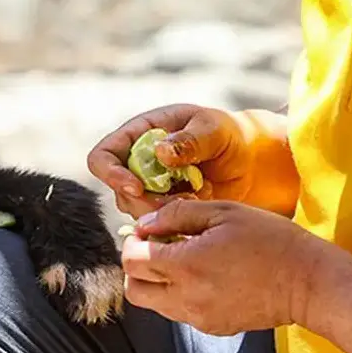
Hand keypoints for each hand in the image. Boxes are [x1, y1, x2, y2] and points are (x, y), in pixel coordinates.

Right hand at [87, 104, 296, 218]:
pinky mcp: (164, 209)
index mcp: (141, 134)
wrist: (248, 161)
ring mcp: (149, 188)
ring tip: (194, 199)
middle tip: (176, 203)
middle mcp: (137, 162)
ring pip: (136, 211)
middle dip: (143, 202)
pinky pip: (156, 223)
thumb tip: (160, 152)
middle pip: (118, 191)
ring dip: (160, 213)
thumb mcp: (213, 129)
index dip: (111, 174)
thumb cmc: (229, 135)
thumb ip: (189, 140)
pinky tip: (197, 208)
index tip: (137, 187)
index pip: (103, 156)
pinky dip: (173, 222)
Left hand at [120, 199, 328, 334]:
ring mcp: (198, 317)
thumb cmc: (272, 241)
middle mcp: (186, 297)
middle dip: (138, 267)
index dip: (134, 242)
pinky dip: (180, 296)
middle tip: (159, 249)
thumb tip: (145, 223)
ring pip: (154, 305)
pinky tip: (206, 278)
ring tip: (186, 262)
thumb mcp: (224, 213)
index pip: (132, 261)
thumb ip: (177, 215)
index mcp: (186, 265)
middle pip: (134, 289)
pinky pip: (180, 313)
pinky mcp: (212, 327)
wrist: (309, 283)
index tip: (150, 232)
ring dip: (158, 283)